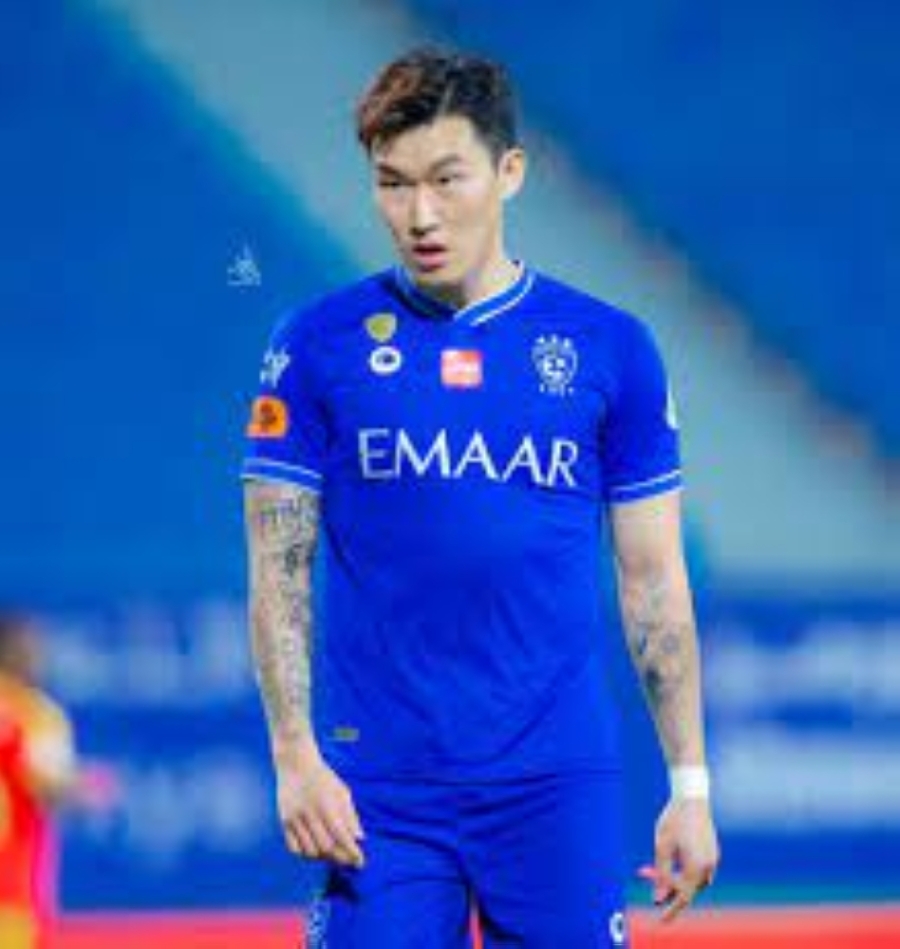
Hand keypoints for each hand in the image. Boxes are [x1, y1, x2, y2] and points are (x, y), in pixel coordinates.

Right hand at [275, 750, 365, 867]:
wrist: (295, 764)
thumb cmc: (322, 777)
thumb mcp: (342, 791)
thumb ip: (350, 815)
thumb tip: (359, 838)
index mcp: (327, 804)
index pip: (341, 836)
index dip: (352, 852)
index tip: (360, 862)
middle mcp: (310, 813)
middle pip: (326, 847)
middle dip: (341, 858)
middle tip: (349, 860)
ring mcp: (294, 819)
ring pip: (310, 851)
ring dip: (324, 857)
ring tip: (333, 855)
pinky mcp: (284, 822)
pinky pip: (294, 848)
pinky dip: (306, 853)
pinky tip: (315, 850)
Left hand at [641, 798, 718, 922]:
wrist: (691, 797)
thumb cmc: (673, 819)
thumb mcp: (662, 846)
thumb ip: (661, 874)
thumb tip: (658, 898)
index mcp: (697, 866)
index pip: (684, 897)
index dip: (672, 910)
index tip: (661, 920)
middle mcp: (709, 865)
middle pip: (691, 889)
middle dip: (673, 893)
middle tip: (655, 894)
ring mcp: (713, 858)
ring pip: (696, 881)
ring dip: (681, 882)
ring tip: (661, 878)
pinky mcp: (713, 851)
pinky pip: (701, 870)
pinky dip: (688, 873)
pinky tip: (676, 867)